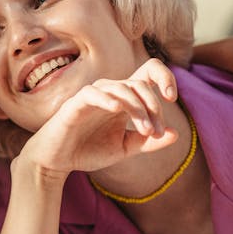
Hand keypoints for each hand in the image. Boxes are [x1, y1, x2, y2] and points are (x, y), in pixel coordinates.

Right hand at [18, 59, 179, 182]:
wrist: (57, 161)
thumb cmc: (88, 150)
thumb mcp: (124, 148)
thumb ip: (148, 141)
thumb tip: (175, 133)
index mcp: (124, 99)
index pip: (148, 73)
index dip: (164, 77)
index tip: (172, 98)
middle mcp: (110, 93)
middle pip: (140, 83)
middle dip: (153, 107)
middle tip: (154, 131)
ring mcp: (93, 96)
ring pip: (121, 87)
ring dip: (137, 108)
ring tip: (143, 130)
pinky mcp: (75, 103)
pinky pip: (94, 93)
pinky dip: (108, 99)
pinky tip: (117, 110)